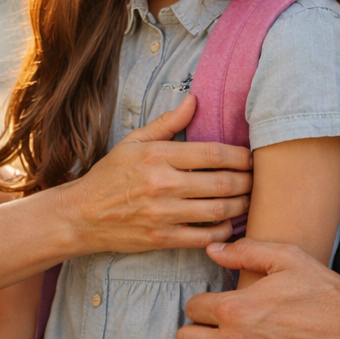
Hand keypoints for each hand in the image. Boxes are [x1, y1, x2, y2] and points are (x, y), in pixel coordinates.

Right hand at [51, 93, 251, 255]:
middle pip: (222, 183)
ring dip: (241, 207)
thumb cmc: (109, 175)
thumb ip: (167, 122)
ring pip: (218, 211)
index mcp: (158, 156)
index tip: (252, 157)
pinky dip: (222, 232)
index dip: (240, 155)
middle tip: (259, 180)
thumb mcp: (133, 142)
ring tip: (250, 201)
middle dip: (248, 182)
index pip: (213, 153)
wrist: (81, 215)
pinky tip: (229, 224)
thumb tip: (194, 100)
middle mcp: (163, 184)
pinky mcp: (162, 239)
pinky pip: (204, 237)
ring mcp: (163, 214)